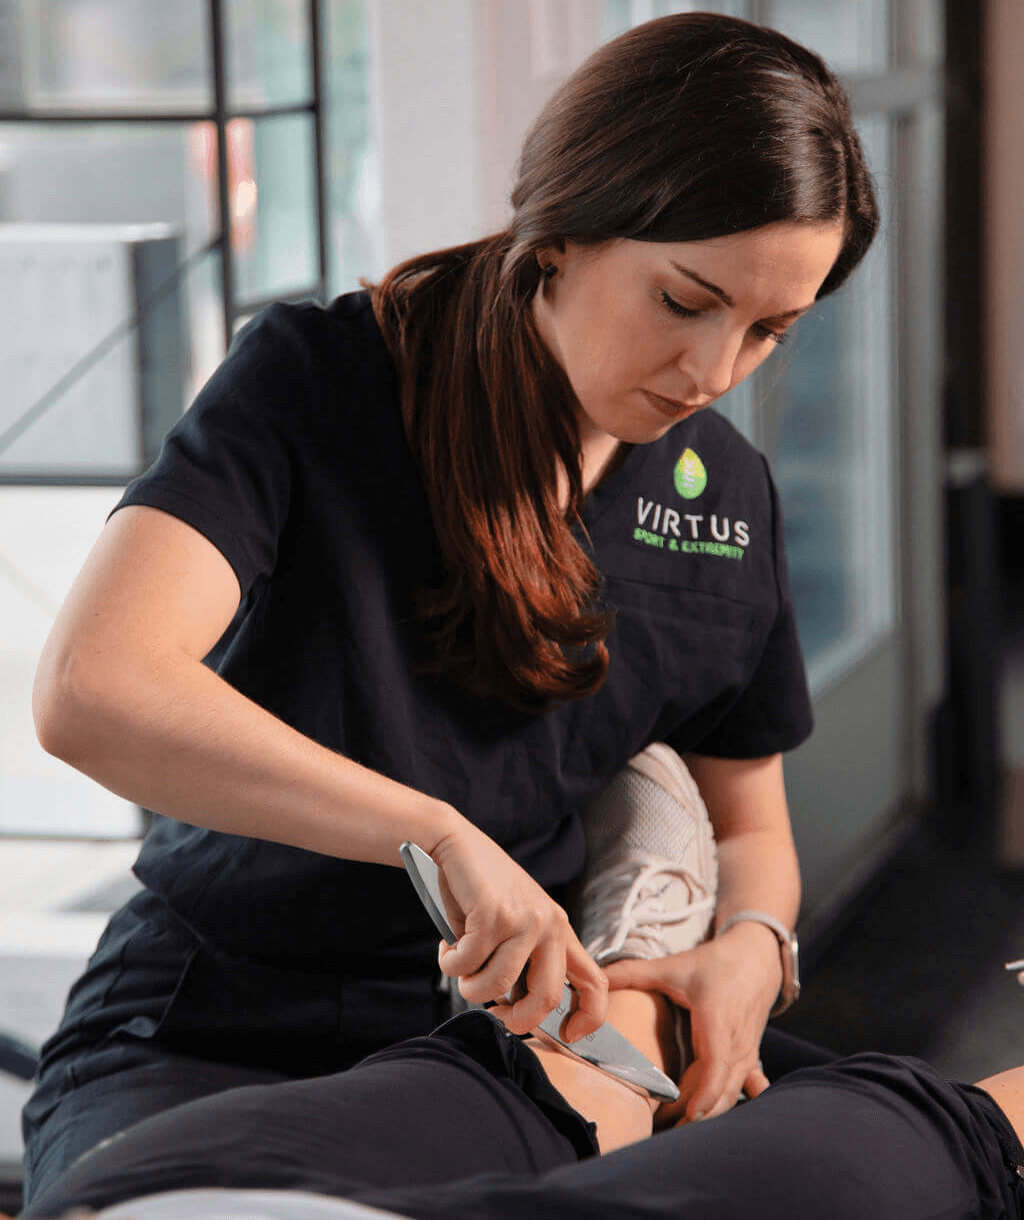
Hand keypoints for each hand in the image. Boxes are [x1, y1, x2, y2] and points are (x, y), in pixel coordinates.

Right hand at [429, 824, 608, 1038]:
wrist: (455, 846)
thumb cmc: (480, 894)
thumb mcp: (515, 926)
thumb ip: (524, 962)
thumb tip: (518, 1013)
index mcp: (560, 929)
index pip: (595, 983)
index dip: (588, 1018)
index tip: (565, 1036)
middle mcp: (550, 924)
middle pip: (546, 998)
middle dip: (516, 1020)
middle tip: (494, 1013)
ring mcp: (524, 919)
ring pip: (495, 986)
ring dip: (467, 986)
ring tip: (458, 964)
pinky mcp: (493, 914)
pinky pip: (466, 965)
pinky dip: (449, 963)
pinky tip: (447, 945)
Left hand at [603, 920, 781, 1122]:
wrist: (756, 960)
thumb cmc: (713, 964)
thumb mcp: (672, 965)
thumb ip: (631, 973)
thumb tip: (596, 979)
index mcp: (717, 1018)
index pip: (716, 1064)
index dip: (704, 1092)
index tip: (688, 1114)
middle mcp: (736, 1041)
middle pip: (718, 1088)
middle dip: (691, 1112)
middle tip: (655, 1127)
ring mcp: (747, 1053)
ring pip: (730, 1093)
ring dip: (706, 1113)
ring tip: (672, 1129)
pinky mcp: (750, 1060)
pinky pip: (741, 1090)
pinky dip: (724, 1105)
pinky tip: (706, 1121)